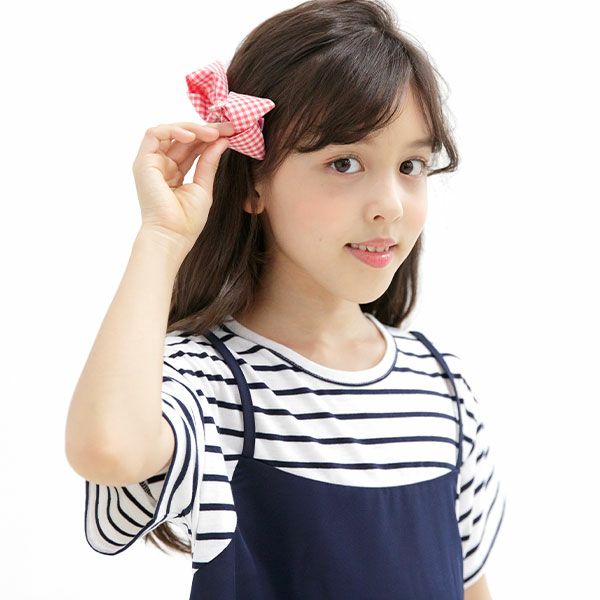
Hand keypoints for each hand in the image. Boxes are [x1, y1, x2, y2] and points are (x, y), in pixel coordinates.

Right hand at [131, 120, 233, 254]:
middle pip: (183, 138)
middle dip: (206, 130)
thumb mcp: (204, 187)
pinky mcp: (143, 162)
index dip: (210, 138)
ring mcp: (151, 163)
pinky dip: (173, 130)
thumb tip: (222, 141)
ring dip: (192, 128)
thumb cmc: (187, 220)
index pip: (192, 147)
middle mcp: (161, 166)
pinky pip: (154, 134)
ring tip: (212, 133)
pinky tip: (192, 136)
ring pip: (169, 132)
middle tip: (227, 128)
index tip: (231, 134)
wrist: (173, 236)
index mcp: (174, 173)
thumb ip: (209, 163)